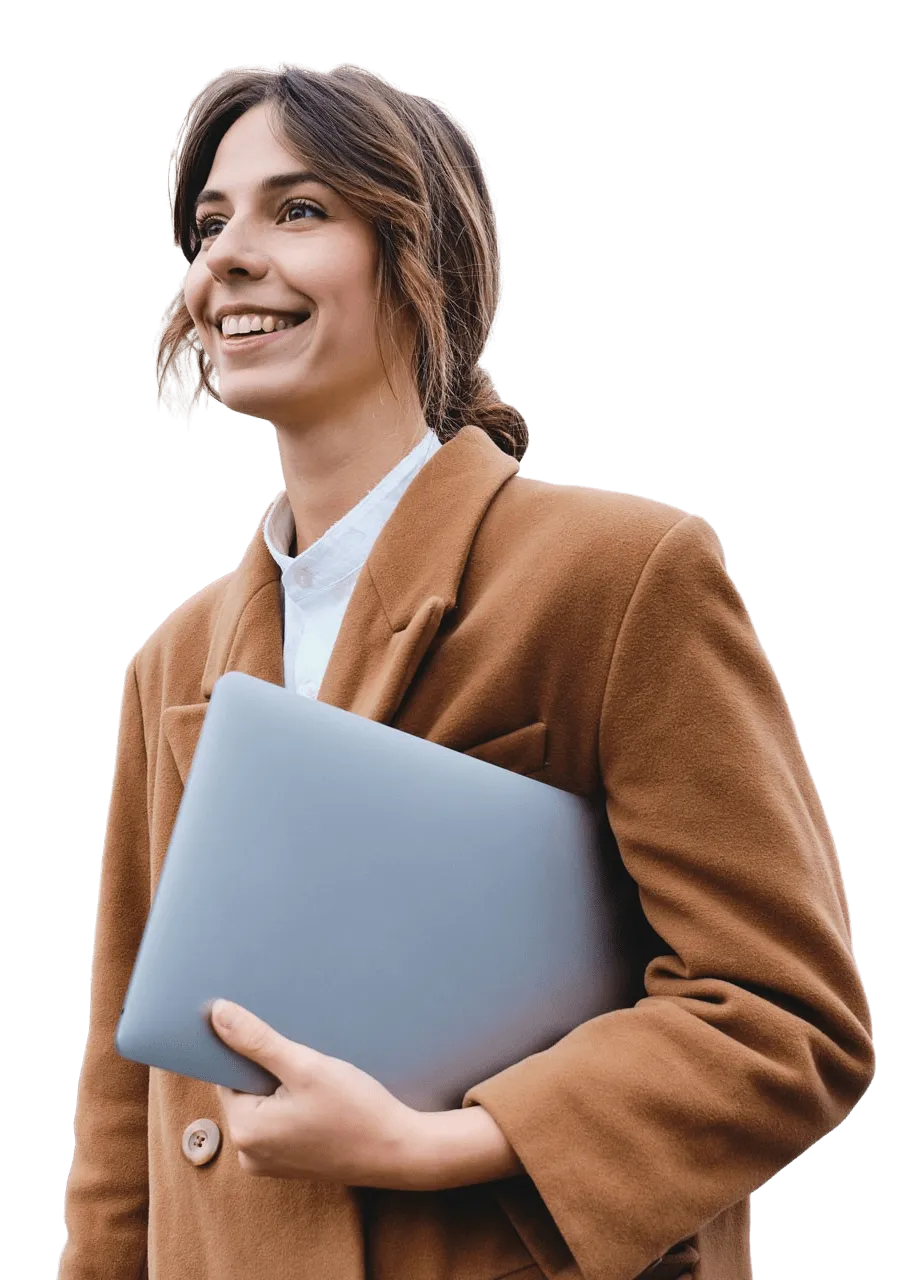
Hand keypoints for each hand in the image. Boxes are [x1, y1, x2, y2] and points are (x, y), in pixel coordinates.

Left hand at [210, 998, 424, 1186]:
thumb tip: (216, 1014)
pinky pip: (279, 1124)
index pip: (228, 1076)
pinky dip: (294, 1107)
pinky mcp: (290, 1165)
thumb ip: (258, 1040)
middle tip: (305, 1059)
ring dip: (283, 1087)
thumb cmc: (356, 1109)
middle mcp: (248, 1154)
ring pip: (264, 1107)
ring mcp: (269, 1164)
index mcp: (245, 1131)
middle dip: (269, 1071)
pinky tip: (321, 1099)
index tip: (276, 1039)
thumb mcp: (305, 1066)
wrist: (400, 1151)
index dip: (249, 1052)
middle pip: (246, 1092)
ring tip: (316, 1079)